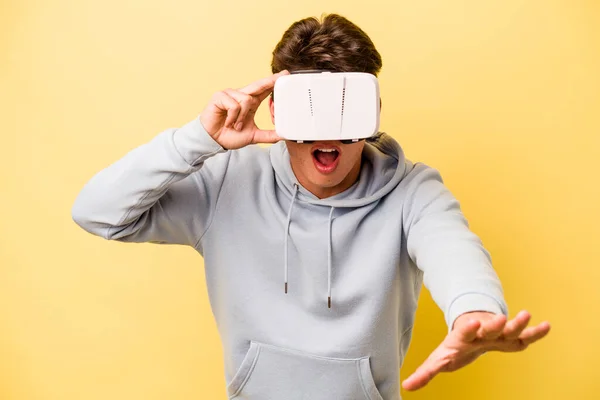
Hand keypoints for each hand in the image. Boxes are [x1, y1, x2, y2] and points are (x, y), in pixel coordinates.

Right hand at [199, 70, 289, 149]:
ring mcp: (230, 94)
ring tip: (236, 125)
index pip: (264, 90)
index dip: (274, 81)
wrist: (213, 140)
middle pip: (258, 85)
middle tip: (284, 75)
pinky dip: (232, 117)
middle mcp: (241, 95)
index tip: (285, 74)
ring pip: (246, 100)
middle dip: (270, 80)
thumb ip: (268, 135)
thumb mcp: (253, 136)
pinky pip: (234, 105)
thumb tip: (283, 136)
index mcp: (250, 102)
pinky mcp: (220, 96)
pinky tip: (227, 122)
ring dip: (242, 117)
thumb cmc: (230, 135)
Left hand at [402, 310, 550, 390]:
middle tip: (500, 318)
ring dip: (516, 323)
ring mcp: (496, 333)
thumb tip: (406, 386)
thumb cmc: (455, 347)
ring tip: (527, 315)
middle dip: (493, 323)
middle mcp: (481, 331)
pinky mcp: (509, 337)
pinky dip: (535, 333)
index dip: (466, 328)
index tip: (469, 322)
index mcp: (462, 337)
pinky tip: (547, 326)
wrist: (470, 328)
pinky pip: (524, 336)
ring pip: (507, 328)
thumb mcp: (439, 358)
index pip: (463, 331)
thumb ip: (425, 372)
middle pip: (487, 326)